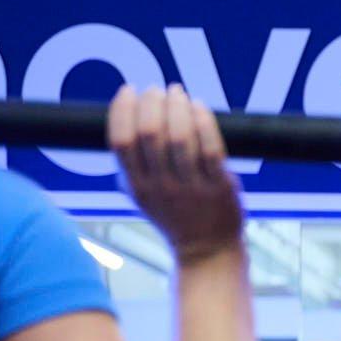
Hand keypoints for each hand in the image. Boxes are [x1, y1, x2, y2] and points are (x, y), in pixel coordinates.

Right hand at [110, 86, 241, 259]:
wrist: (207, 251)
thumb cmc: (173, 215)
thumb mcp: (141, 194)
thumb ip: (130, 163)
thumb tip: (122, 114)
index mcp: (137, 187)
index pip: (121, 141)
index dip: (122, 109)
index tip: (128, 90)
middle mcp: (161, 188)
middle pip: (149, 133)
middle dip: (151, 102)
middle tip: (157, 89)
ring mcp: (191, 188)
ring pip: (180, 137)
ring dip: (178, 106)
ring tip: (178, 93)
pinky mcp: (220, 187)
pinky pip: (210, 148)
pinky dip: (204, 121)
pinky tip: (199, 106)